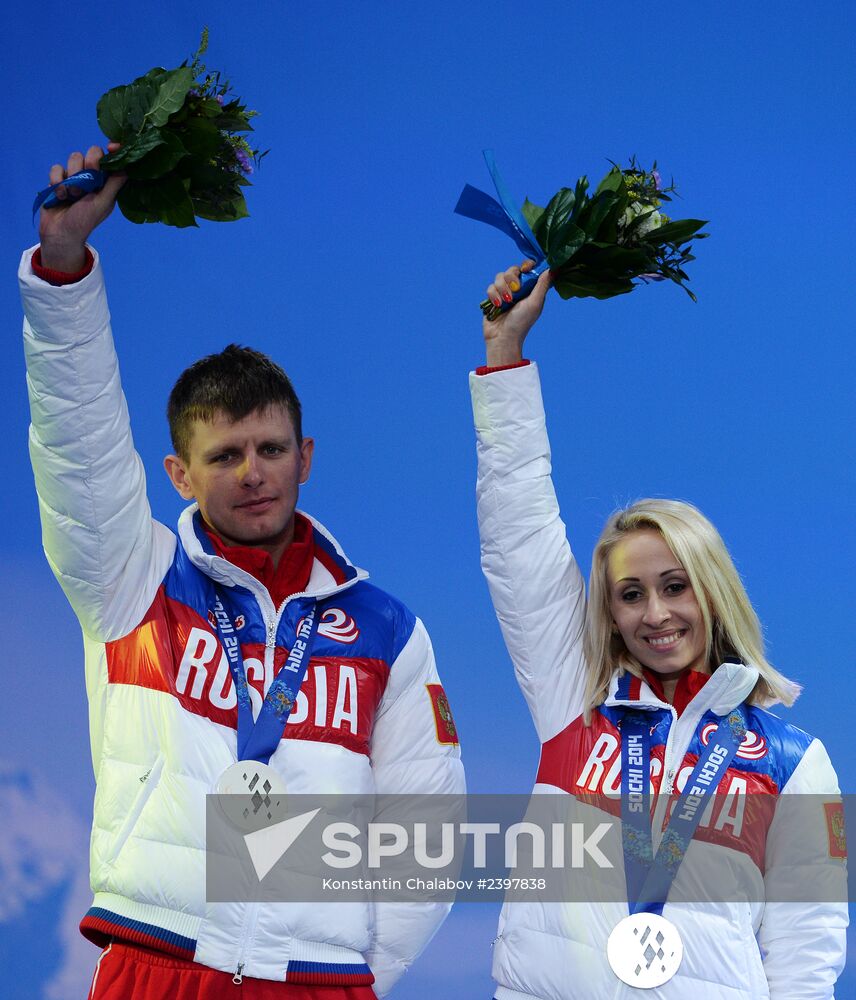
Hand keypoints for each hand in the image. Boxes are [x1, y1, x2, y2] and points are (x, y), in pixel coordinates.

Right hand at [39, 144, 126, 271]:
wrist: (60, 233)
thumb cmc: (85, 221)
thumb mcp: (103, 203)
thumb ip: (114, 184)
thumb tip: (128, 166)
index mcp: (107, 183)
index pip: (111, 159)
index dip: (112, 150)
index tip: (111, 147)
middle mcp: (93, 177)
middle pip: (92, 152)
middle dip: (88, 165)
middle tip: (86, 183)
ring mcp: (75, 176)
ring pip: (73, 157)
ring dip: (71, 177)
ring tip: (72, 195)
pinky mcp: (59, 179)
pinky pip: (56, 167)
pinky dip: (57, 181)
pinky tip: (59, 195)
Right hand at [482, 260, 551, 365]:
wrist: (503, 337)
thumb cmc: (522, 323)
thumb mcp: (535, 303)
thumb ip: (543, 285)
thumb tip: (553, 268)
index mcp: (530, 288)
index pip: (528, 268)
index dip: (526, 265)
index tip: (525, 269)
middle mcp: (518, 288)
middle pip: (512, 270)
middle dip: (511, 279)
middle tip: (515, 291)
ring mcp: (504, 292)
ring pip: (499, 277)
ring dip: (501, 289)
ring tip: (505, 303)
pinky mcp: (493, 298)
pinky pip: (490, 287)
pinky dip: (493, 296)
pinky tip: (498, 306)